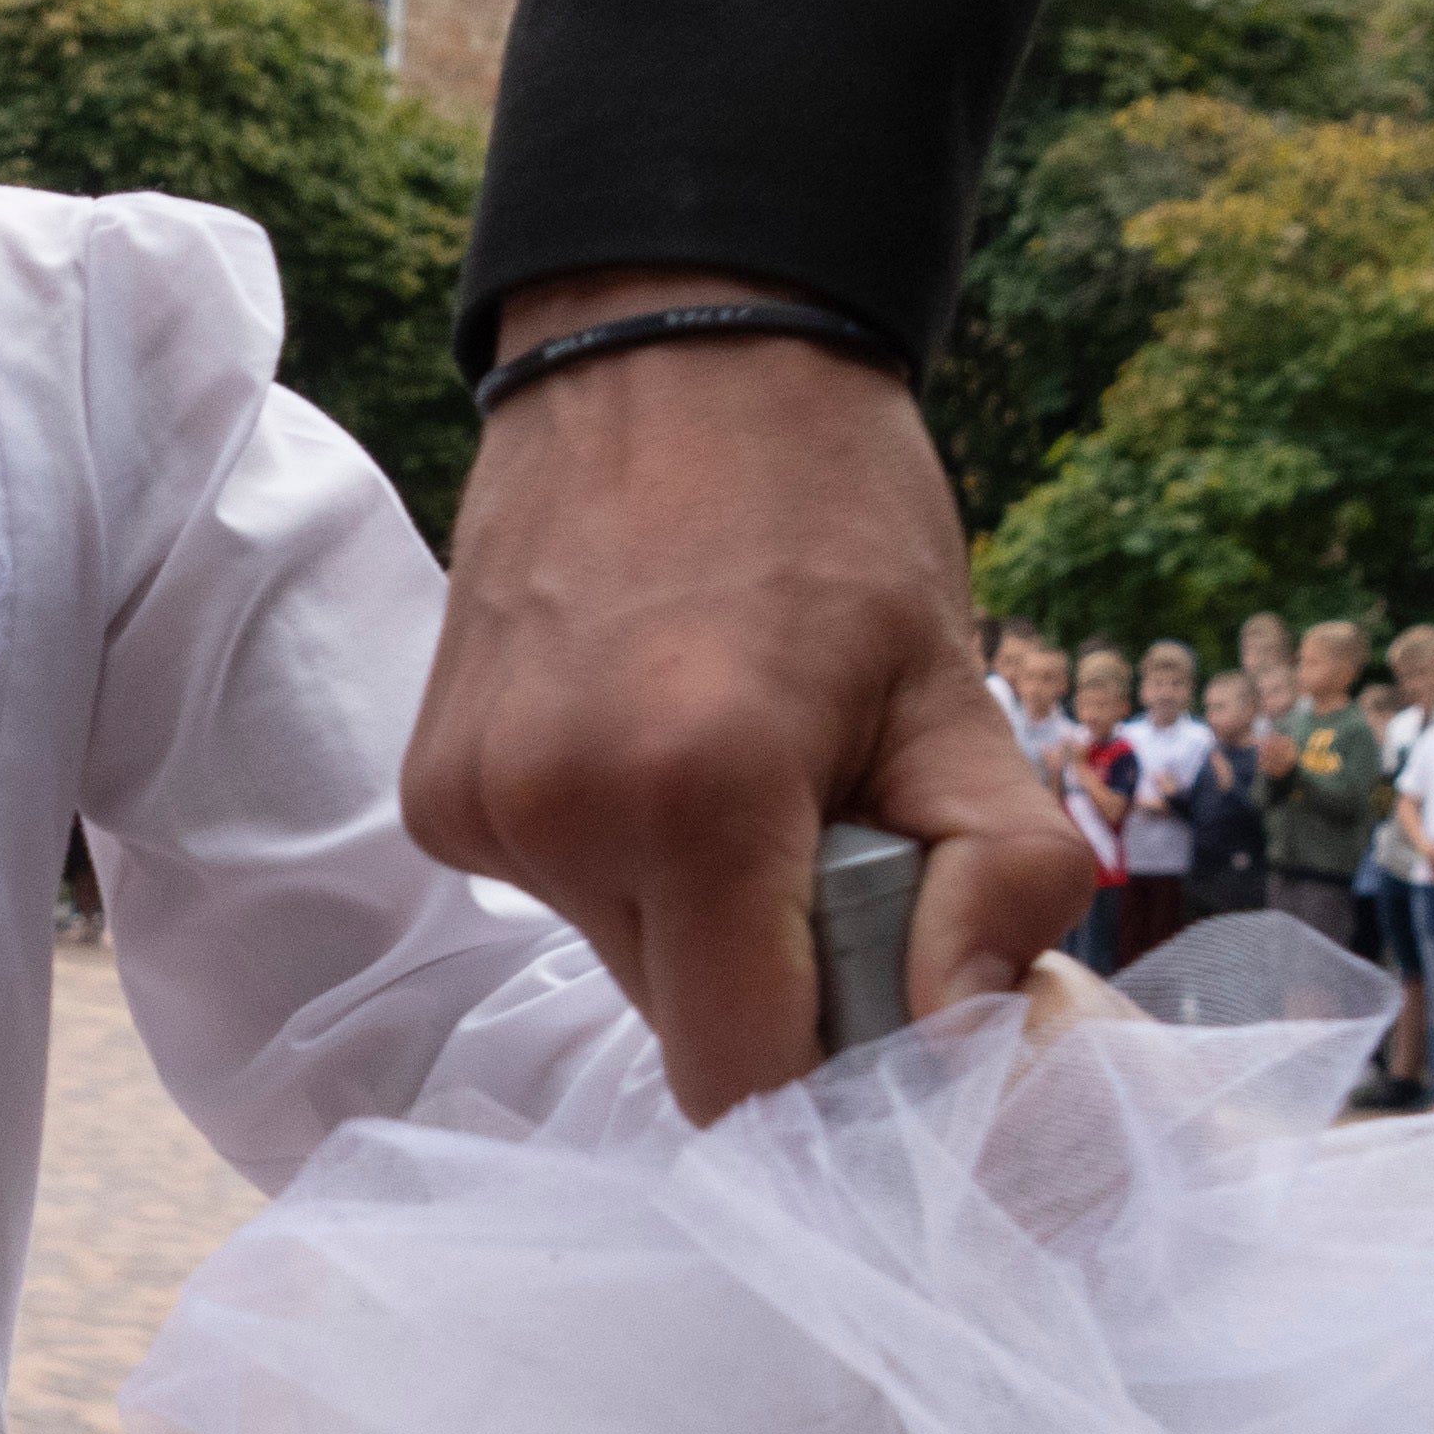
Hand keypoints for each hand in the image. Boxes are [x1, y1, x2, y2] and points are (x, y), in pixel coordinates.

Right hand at [403, 280, 1093, 1119]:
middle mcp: (554, 815)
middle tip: (827, 844)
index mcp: (695, 795)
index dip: (827, 1090)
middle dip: (773, 979)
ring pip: (624, 962)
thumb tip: (962, 1035)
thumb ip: (998, 877)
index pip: (744, 1082)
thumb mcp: (955, 687)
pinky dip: (622, 859)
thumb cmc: (830, 507)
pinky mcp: (435, 794)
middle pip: (687, 1024)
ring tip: (736, 769)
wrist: (666, 343)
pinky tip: (653, 740)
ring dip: (697, 917)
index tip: (886, 1020)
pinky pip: (560, 892)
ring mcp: (476, 805)